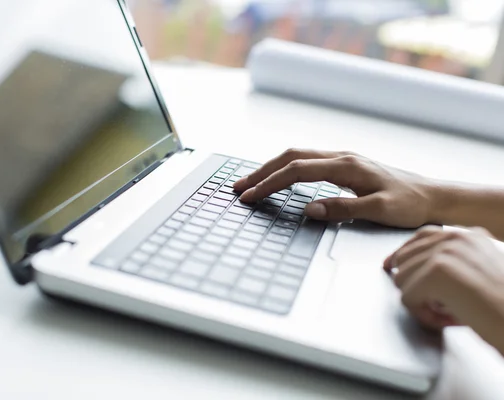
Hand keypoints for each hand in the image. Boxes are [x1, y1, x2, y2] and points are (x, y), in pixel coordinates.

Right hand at [233, 149, 436, 227]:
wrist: (433, 196)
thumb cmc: (410, 205)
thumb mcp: (380, 211)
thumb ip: (344, 209)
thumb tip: (309, 209)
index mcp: (345, 166)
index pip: (296, 170)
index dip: (270, 183)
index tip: (251, 196)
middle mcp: (340, 157)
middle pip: (290, 157)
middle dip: (261, 171)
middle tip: (239, 187)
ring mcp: (341, 159)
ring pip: (296, 156)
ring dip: (271, 168)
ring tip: (251, 182)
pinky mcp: (343, 165)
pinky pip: (306, 161)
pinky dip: (285, 168)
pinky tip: (278, 177)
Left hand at [385, 226, 503, 353]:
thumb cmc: (503, 307)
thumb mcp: (478, 273)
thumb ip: (449, 263)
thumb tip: (407, 266)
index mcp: (468, 235)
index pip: (422, 237)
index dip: (404, 255)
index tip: (392, 267)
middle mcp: (455, 237)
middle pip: (405, 258)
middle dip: (417, 286)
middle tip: (442, 307)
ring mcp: (445, 252)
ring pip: (402, 280)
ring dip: (421, 303)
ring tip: (449, 314)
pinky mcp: (437, 271)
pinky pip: (406, 297)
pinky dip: (423, 315)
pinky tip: (446, 319)